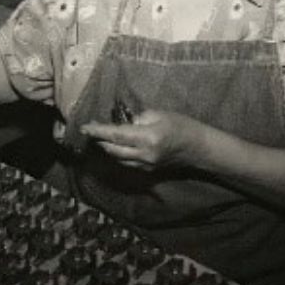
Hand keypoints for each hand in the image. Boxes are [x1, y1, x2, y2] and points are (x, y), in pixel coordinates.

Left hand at [81, 109, 203, 170]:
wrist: (199, 148)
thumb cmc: (182, 125)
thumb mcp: (159, 114)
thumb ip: (138, 119)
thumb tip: (126, 124)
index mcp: (148, 138)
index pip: (116, 135)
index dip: (98, 131)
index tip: (84, 127)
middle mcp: (144, 155)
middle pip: (113, 149)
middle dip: (99, 140)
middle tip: (90, 129)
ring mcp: (146, 166)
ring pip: (118, 158)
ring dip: (107, 147)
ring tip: (99, 136)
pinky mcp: (148, 171)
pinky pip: (127, 163)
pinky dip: (117, 153)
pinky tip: (114, 145)